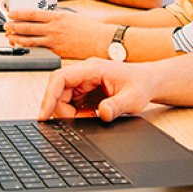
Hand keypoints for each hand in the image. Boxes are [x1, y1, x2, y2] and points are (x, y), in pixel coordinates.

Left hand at [4, 8, 111, 58]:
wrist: (101, 39)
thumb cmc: (90, 27)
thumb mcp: (72, 16)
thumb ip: (58, 16)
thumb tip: (48, 16)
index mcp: (57, 16)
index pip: (33, 13)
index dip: (19, 14)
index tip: (11, 13)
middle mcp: (54, 28)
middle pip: (28, 26)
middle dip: (14, 26)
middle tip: (6, 26)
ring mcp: (55, 40)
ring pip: (31, 39)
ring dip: (18, 38)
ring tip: (9, 37)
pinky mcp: (58, 51)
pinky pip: (40, 50)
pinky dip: (29, 48)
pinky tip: (22, 48)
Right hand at [38, 58, 155, 120]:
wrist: (149, 81)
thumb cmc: (141, 83)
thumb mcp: (133, 98)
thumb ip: (117, 106)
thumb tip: (102, 114)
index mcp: (93, 69)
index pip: (61, 78)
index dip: (48, 96)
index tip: (43, 114)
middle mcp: (85, 73)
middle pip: (58, 91)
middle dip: (63, 111)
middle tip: (79, 122)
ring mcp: (84, 82)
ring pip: (63, 99)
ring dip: (71, 113)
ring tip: (91, 117)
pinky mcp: (85, 91)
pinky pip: (72, 103)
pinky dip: (77, 114)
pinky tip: (92, 116)